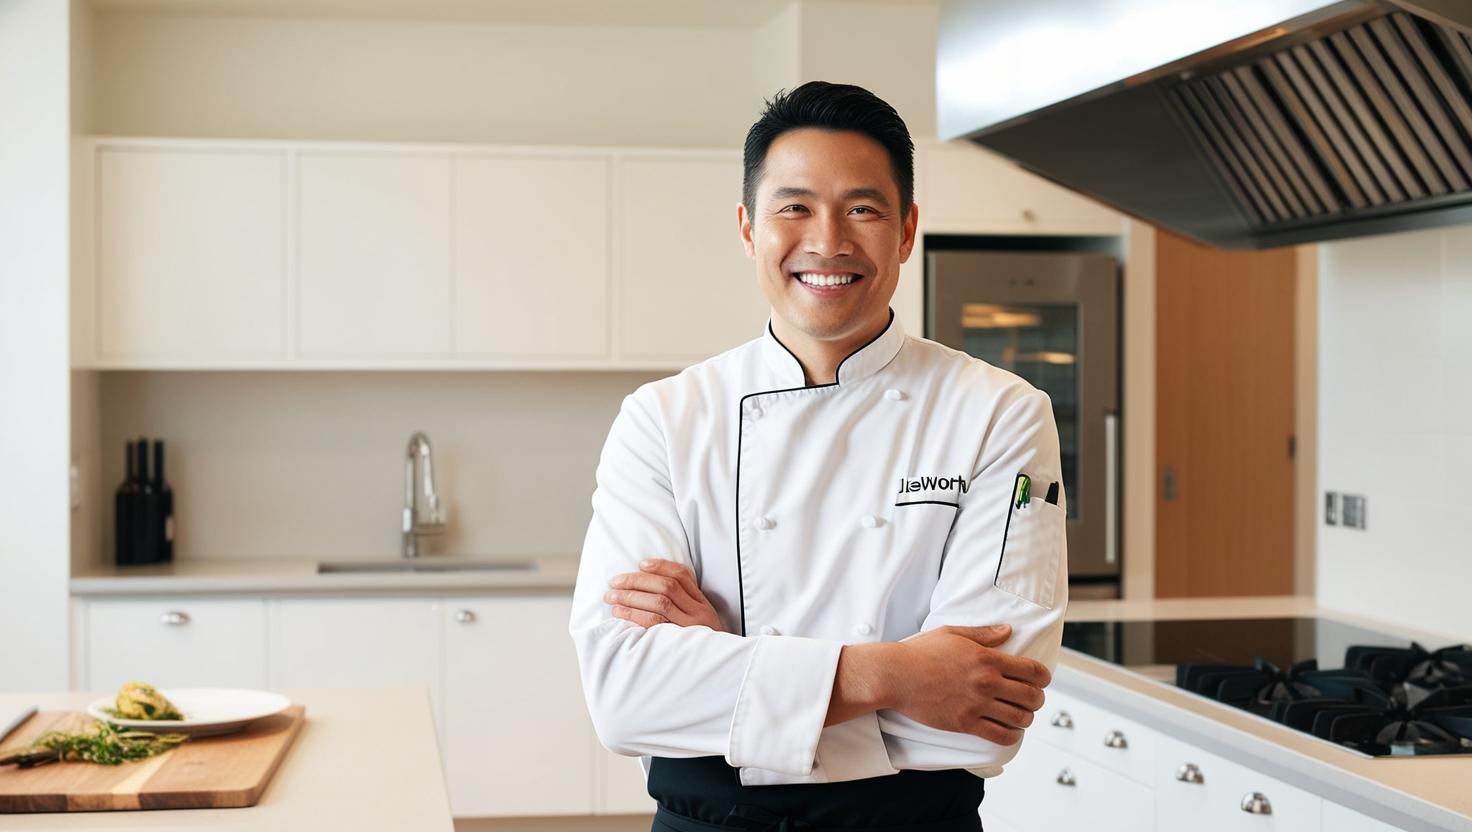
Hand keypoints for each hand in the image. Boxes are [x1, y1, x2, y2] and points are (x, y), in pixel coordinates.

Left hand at [605, 558, 724, 631]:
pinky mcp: (677, 643)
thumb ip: (682, 602)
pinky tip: (620, 613)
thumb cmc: (700, 643)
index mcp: (701, 603)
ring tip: (612, 597)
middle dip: (637, 581)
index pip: (682, 575)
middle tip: (614, 582)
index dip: (660, 566)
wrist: (716, 671)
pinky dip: (635, 615)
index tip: (640, 564)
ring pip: (660, 603)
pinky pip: (654, 625)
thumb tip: (648, 582)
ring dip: (631, 597)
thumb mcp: (698, 619)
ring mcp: (689, 628)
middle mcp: (698, 613)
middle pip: (667, 587)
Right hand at [888, 624, 1050, 745]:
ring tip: (1020, 715)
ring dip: (1025, 718)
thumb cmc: (920, 652)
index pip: (1033, 671)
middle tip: (1032, 699)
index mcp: (987, 658)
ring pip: (1020, 718)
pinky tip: (1008, 730)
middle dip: (1037, 699)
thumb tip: (1008, 631)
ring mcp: (977, 705)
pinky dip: (1011, 736)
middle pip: (1032, 696)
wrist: (895, 675)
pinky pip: (1000, 735)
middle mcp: (987, 682)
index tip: (1042, 680)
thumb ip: (984, 634)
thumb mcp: (953, 633)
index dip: (1044, 677)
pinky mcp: (965, 723)